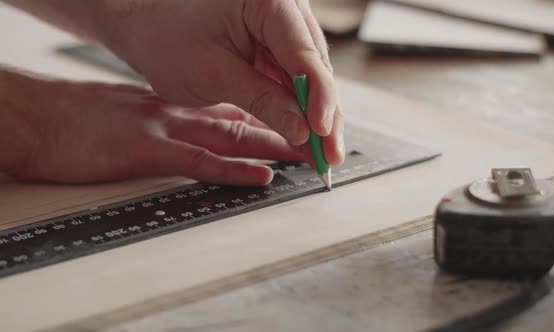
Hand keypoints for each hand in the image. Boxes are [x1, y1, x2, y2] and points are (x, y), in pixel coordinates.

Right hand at [1, 74, 302, 185]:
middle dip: (279, 129)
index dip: (261, 116)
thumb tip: (180, 132)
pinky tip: (261, 175)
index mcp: (166, 106)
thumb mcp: (123, 114)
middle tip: (313, 138)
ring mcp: (161, 129)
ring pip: (230, 137)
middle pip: (238, 120)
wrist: (33, 117)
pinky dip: (234, 169)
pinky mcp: (145, 151)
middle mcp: (173, 112)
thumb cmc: (71, 119)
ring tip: (305, 155)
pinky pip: (199, 162)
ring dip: (271, 146)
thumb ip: (156, 121)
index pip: (225, 109)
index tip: (288, 123)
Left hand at [100, 0, 344, 165]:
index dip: (319, 97)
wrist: (151, 28)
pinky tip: (308, 137)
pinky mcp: (280, 43)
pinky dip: (300, 108)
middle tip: (330, 155)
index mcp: (267, 2)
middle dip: (324, 114)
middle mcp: (285, 8)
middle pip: (316, 67)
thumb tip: (303, 131)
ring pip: (312, 77)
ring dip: (316, 116)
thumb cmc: (170, 40)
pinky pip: (297, 78)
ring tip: (322, 154)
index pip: (303, 54)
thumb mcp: (213, 75)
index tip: (322, 132)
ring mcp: (285, 25)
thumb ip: (263, 101)